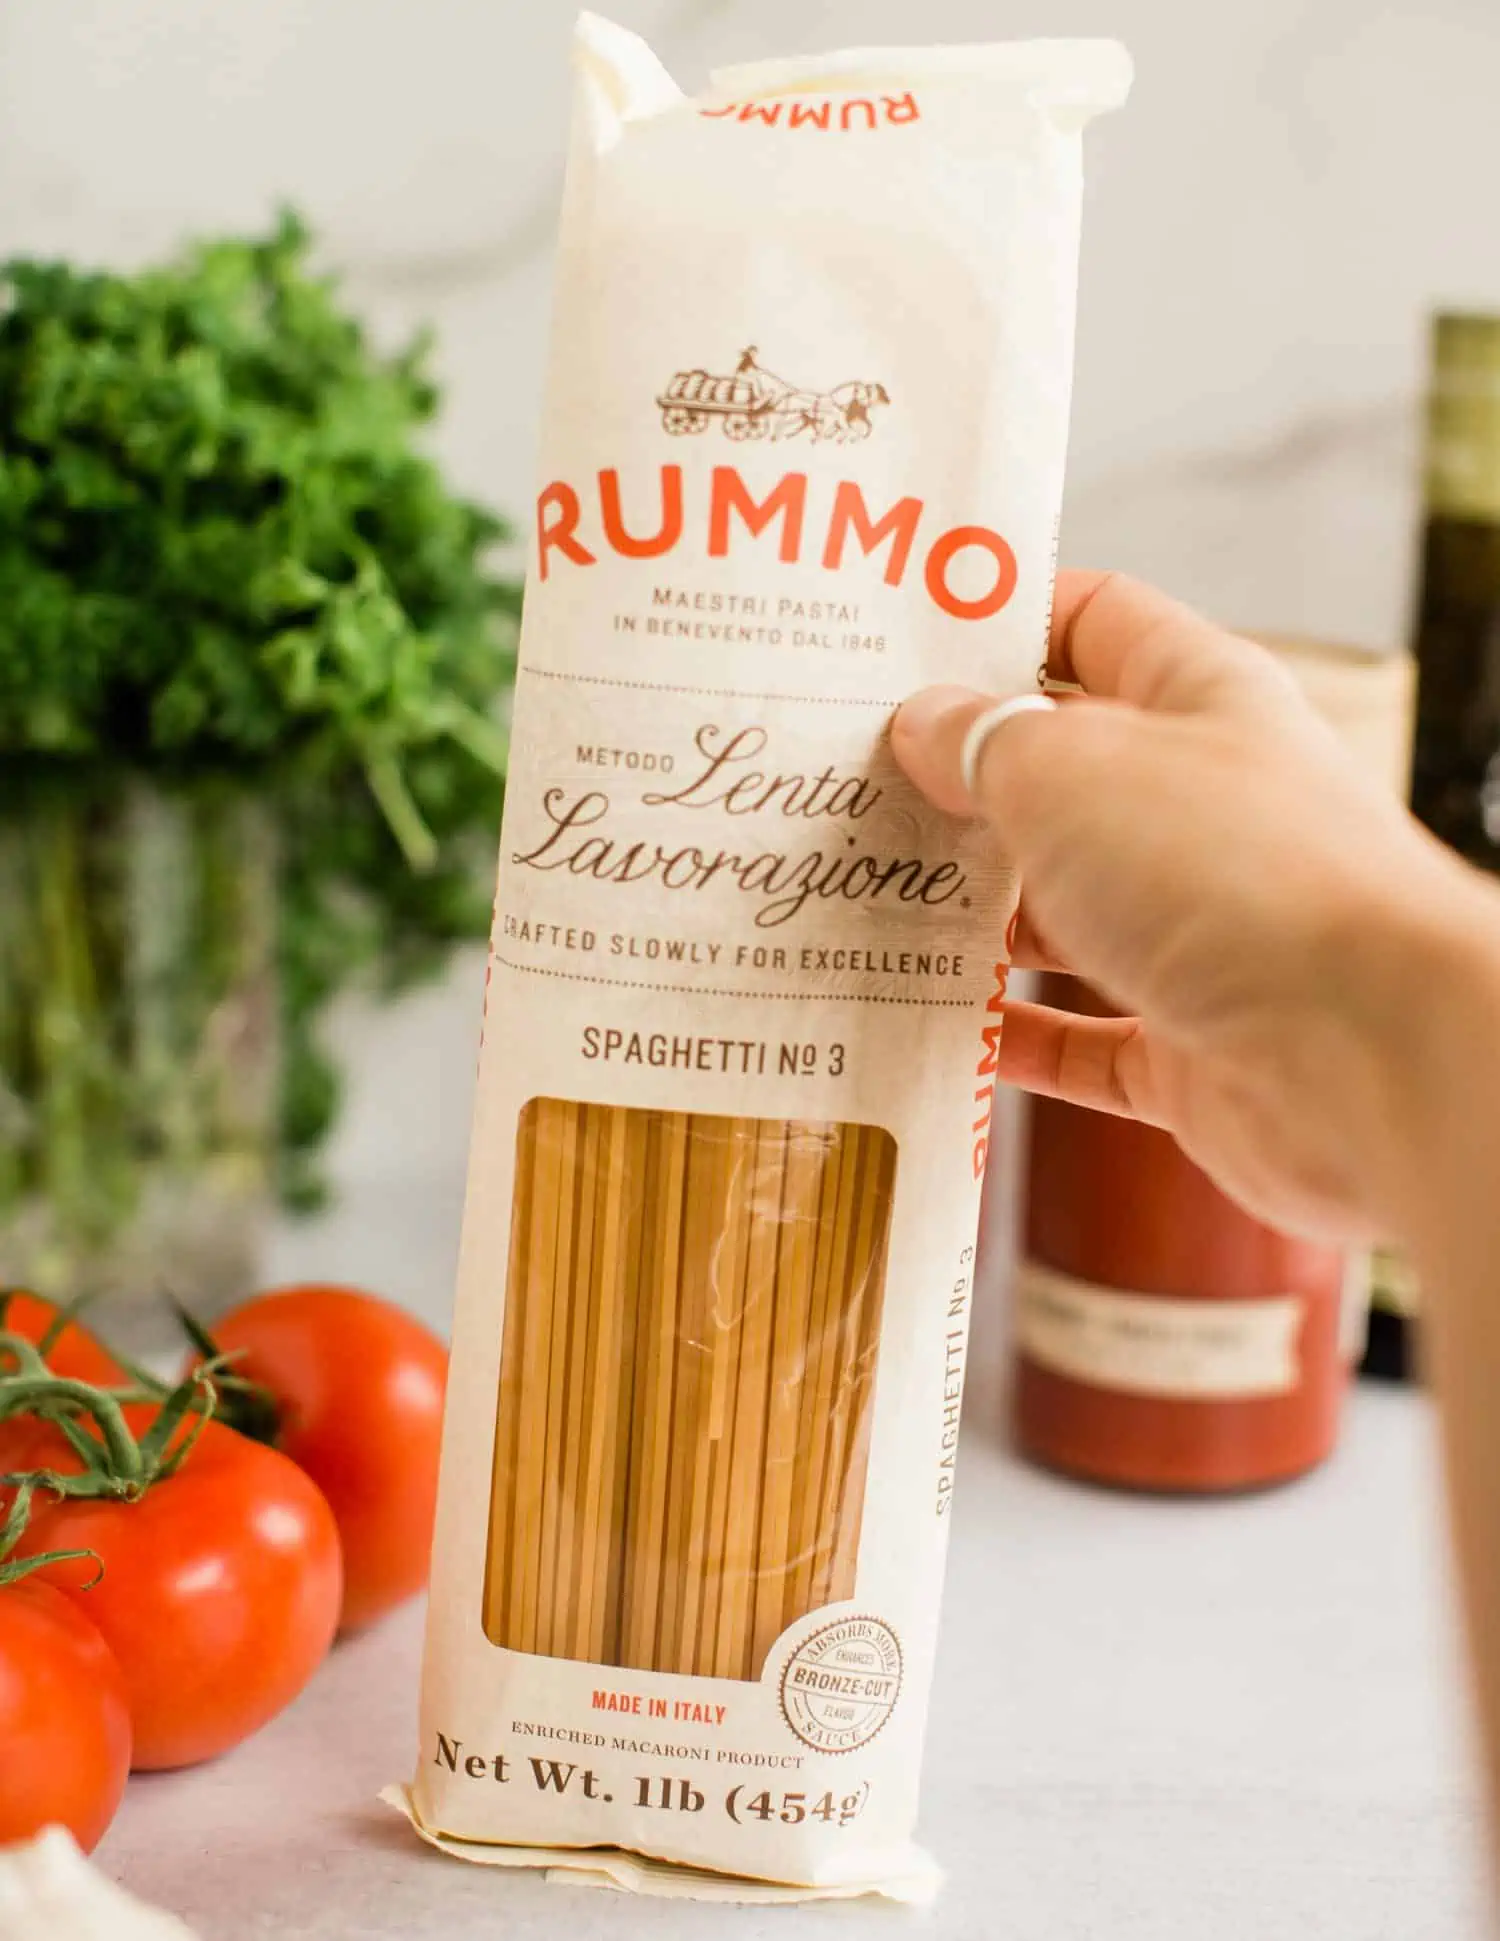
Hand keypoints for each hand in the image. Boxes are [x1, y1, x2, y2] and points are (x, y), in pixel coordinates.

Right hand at [891, 570, 1486, 1242]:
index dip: (1004, 617)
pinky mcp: (1189, 1049)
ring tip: (862, 904)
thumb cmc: (1240, 876)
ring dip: (968, 918)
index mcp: (1202, 702)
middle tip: (846, 785)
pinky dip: (1007, 1037)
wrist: (1366, 1059)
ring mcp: (1200, 935)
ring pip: (1061, 916)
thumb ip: (982, 742)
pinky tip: (934, 1024)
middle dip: (958, 785)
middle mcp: (1205, 813)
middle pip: (1062, 780)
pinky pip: (1078, 1039)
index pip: (1097, 624)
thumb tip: (924, 726)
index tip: (903, 635)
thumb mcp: (1069, 768)